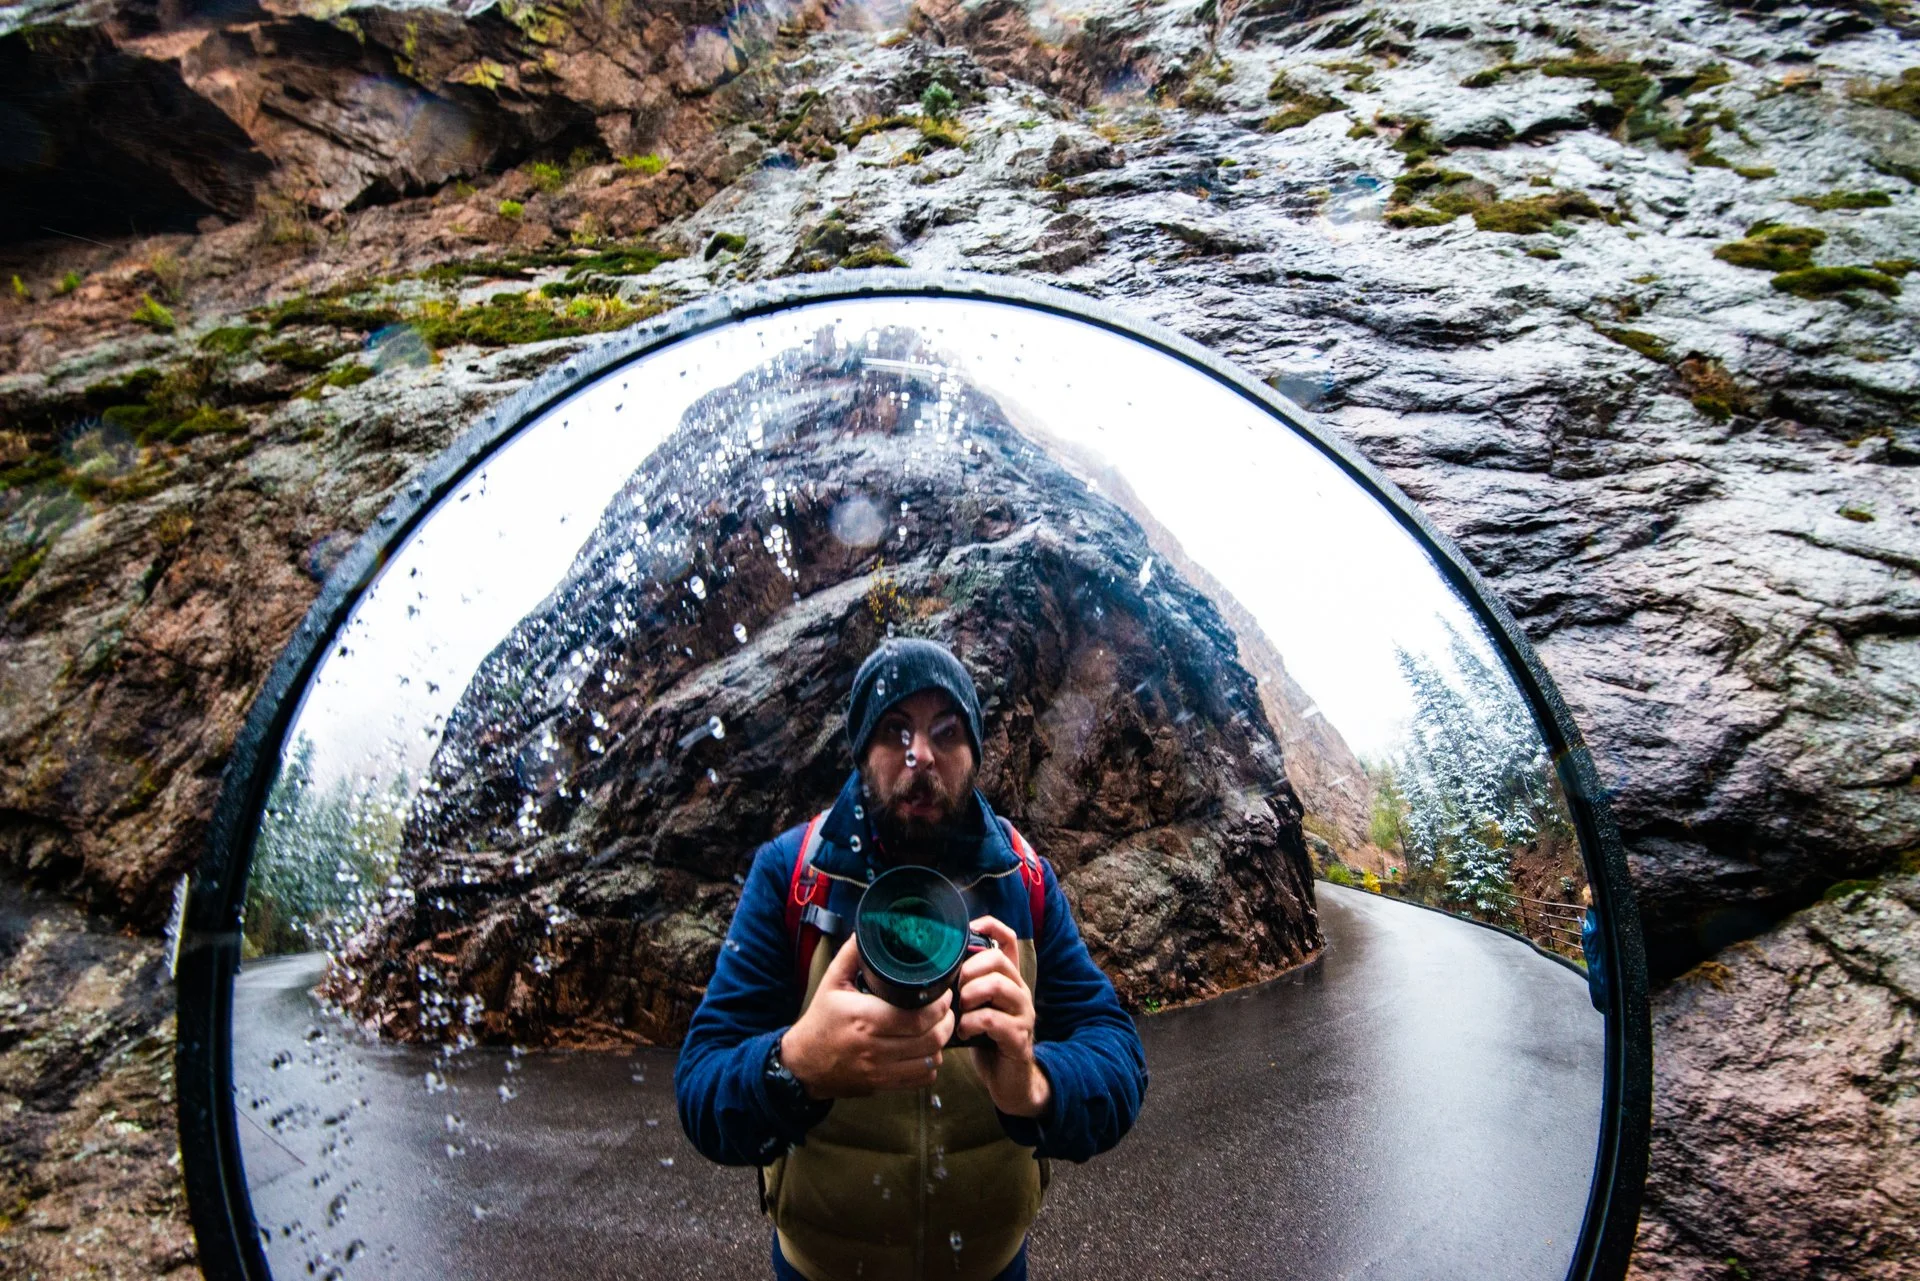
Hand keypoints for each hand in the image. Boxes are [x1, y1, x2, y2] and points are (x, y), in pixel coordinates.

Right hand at [780, 936, 955, 1098]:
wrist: (802, 1064)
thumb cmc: (820, 1020)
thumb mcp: (832, 982)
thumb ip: (853, 954)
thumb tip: (869, 928)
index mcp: (863, 1017)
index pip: (917, 1016)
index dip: (939, 1005)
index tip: (942, 993)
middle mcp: (873, 1047)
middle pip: (930, 1038)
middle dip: (946, 1020)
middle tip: (946, 1008)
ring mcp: (879, 1070)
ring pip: (930, 1059)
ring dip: (941, 1042)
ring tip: (939, 1026)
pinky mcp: (882, 1085)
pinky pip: (921, 1079)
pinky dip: (931, 1065)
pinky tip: (926, 1050)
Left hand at [956, 915, 1051, 1118]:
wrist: (1009, 1080)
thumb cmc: (986, 1039)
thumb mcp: (974, 1006)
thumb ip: (963, 986)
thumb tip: (930, 969)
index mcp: (1008, 978)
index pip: (1007, 938)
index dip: (988, 926)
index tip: (966, 931)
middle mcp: (1019, 990)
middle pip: (997, 959)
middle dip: (969, 970)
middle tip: (955, 988)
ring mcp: (1023, 1013)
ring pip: (998, 985)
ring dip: (970, 994)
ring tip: (960, 1009)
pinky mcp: (1019, 1037)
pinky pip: (993, 1020)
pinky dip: (972, 1023)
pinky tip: (965, 1031)